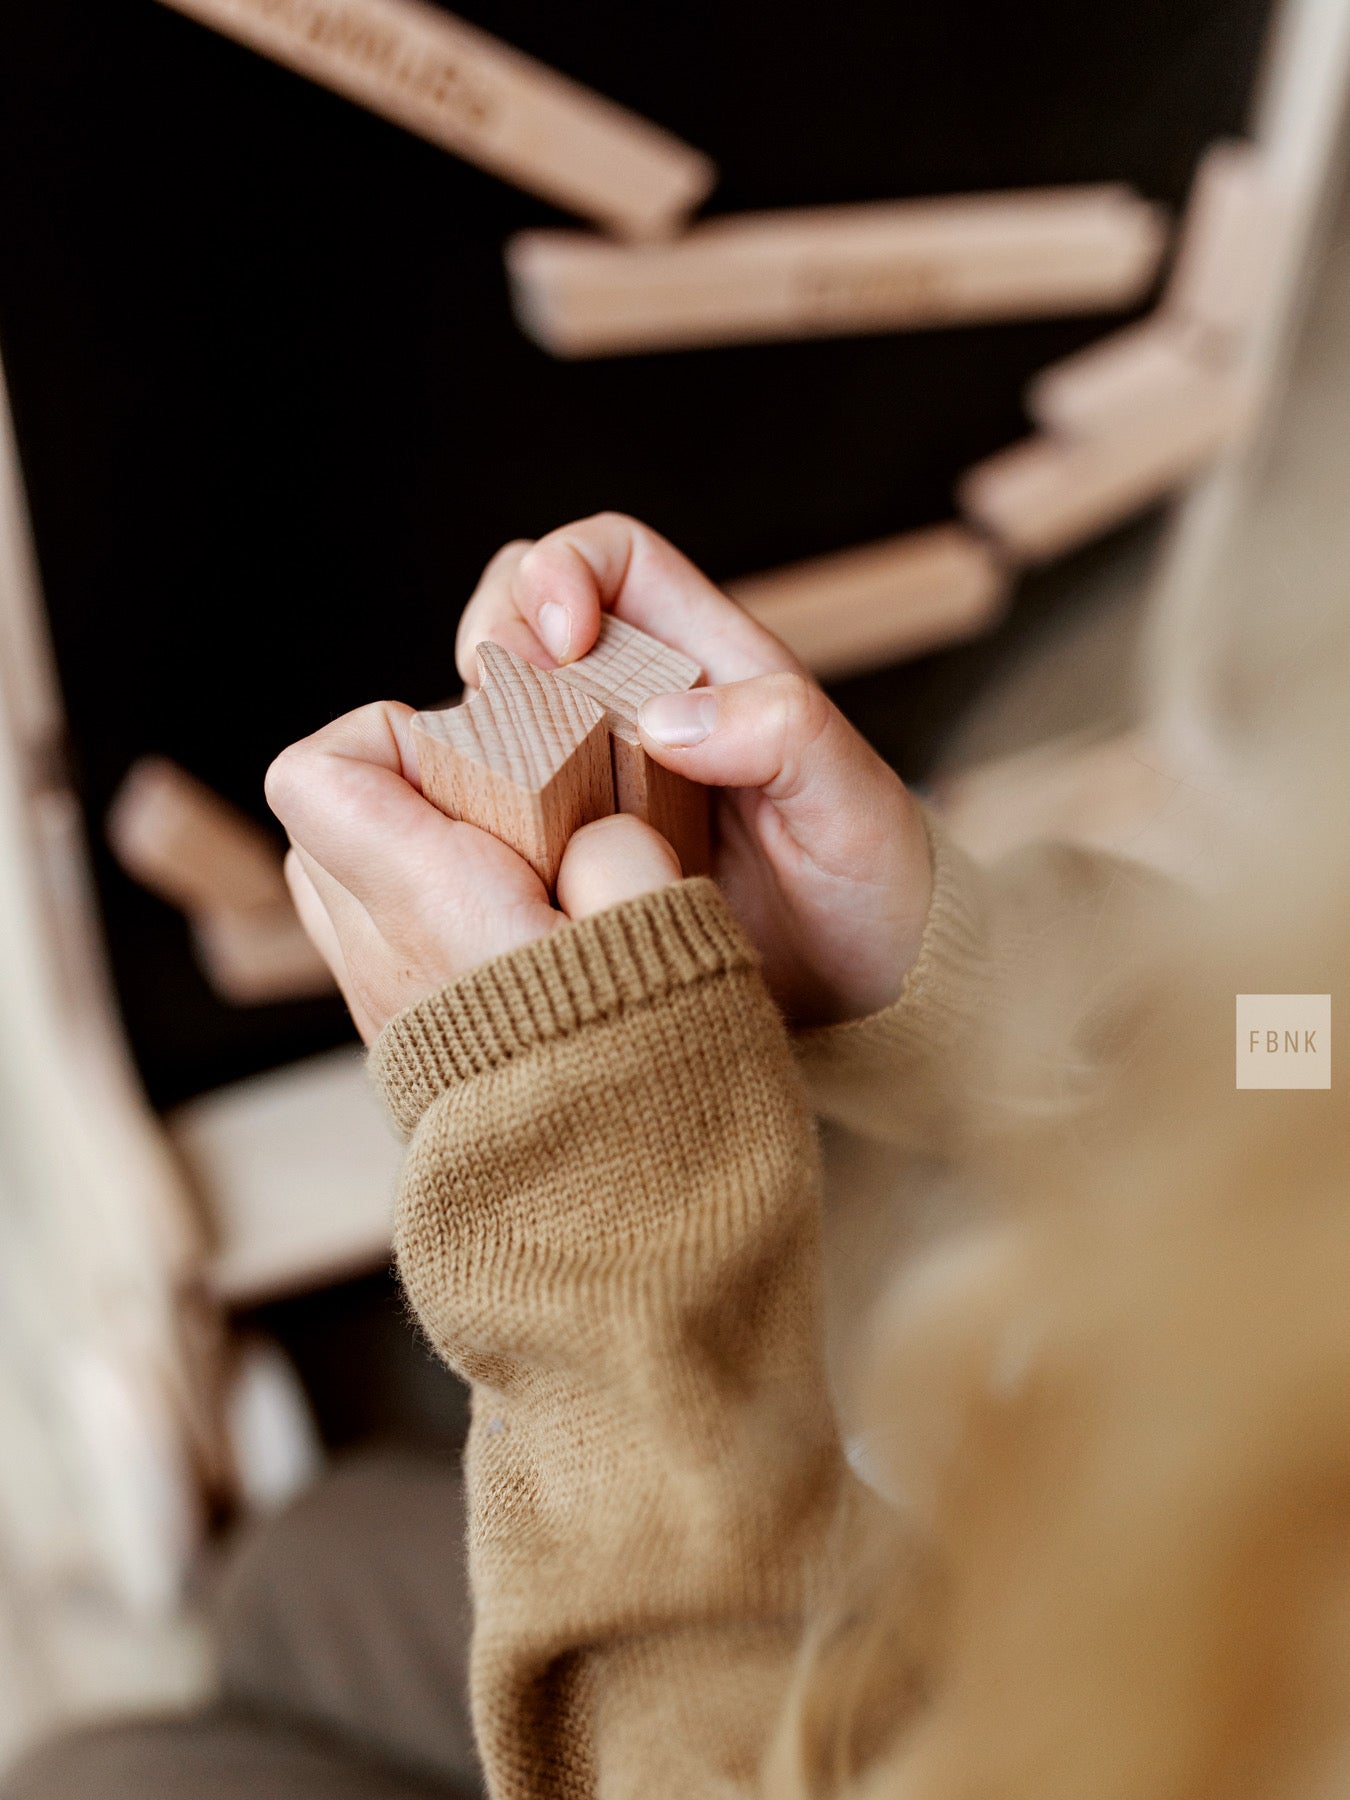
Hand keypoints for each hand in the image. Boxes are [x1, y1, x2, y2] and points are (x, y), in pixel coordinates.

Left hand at [265, 703, 679, 1042]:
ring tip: (512, 869)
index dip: (381, 735)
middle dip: (405, 787)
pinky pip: (383, 938)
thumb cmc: (645, 1062)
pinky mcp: (406, 1041)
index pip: (314, 779)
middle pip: (322, 818)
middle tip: (503, 806)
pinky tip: (518, 932)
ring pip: (344, 878)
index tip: (472, 753)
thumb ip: (620, 847)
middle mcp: (380, 956)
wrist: (615, 1212)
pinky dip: (433, 910)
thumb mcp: (665, 926)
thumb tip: (591, 832)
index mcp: (431, 908)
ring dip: (414, 850)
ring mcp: (382, 1004)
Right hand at [456, 514, 932, 1023]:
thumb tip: (663, 719)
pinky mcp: (571, 843)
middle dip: (497, 638)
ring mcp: (599, 773)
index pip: (613, 558)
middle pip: (527, 612)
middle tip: (504, 718)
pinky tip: (493, 852)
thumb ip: (785, 738)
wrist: (869, 993)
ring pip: (499, 708)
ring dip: (473, 730)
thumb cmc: (875, 886)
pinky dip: (474, 807)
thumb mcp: (854, 807)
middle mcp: (642, 703)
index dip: (564, 571)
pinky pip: (495, 798)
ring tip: (492, 791)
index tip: (561, 642)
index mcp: (712, 662)